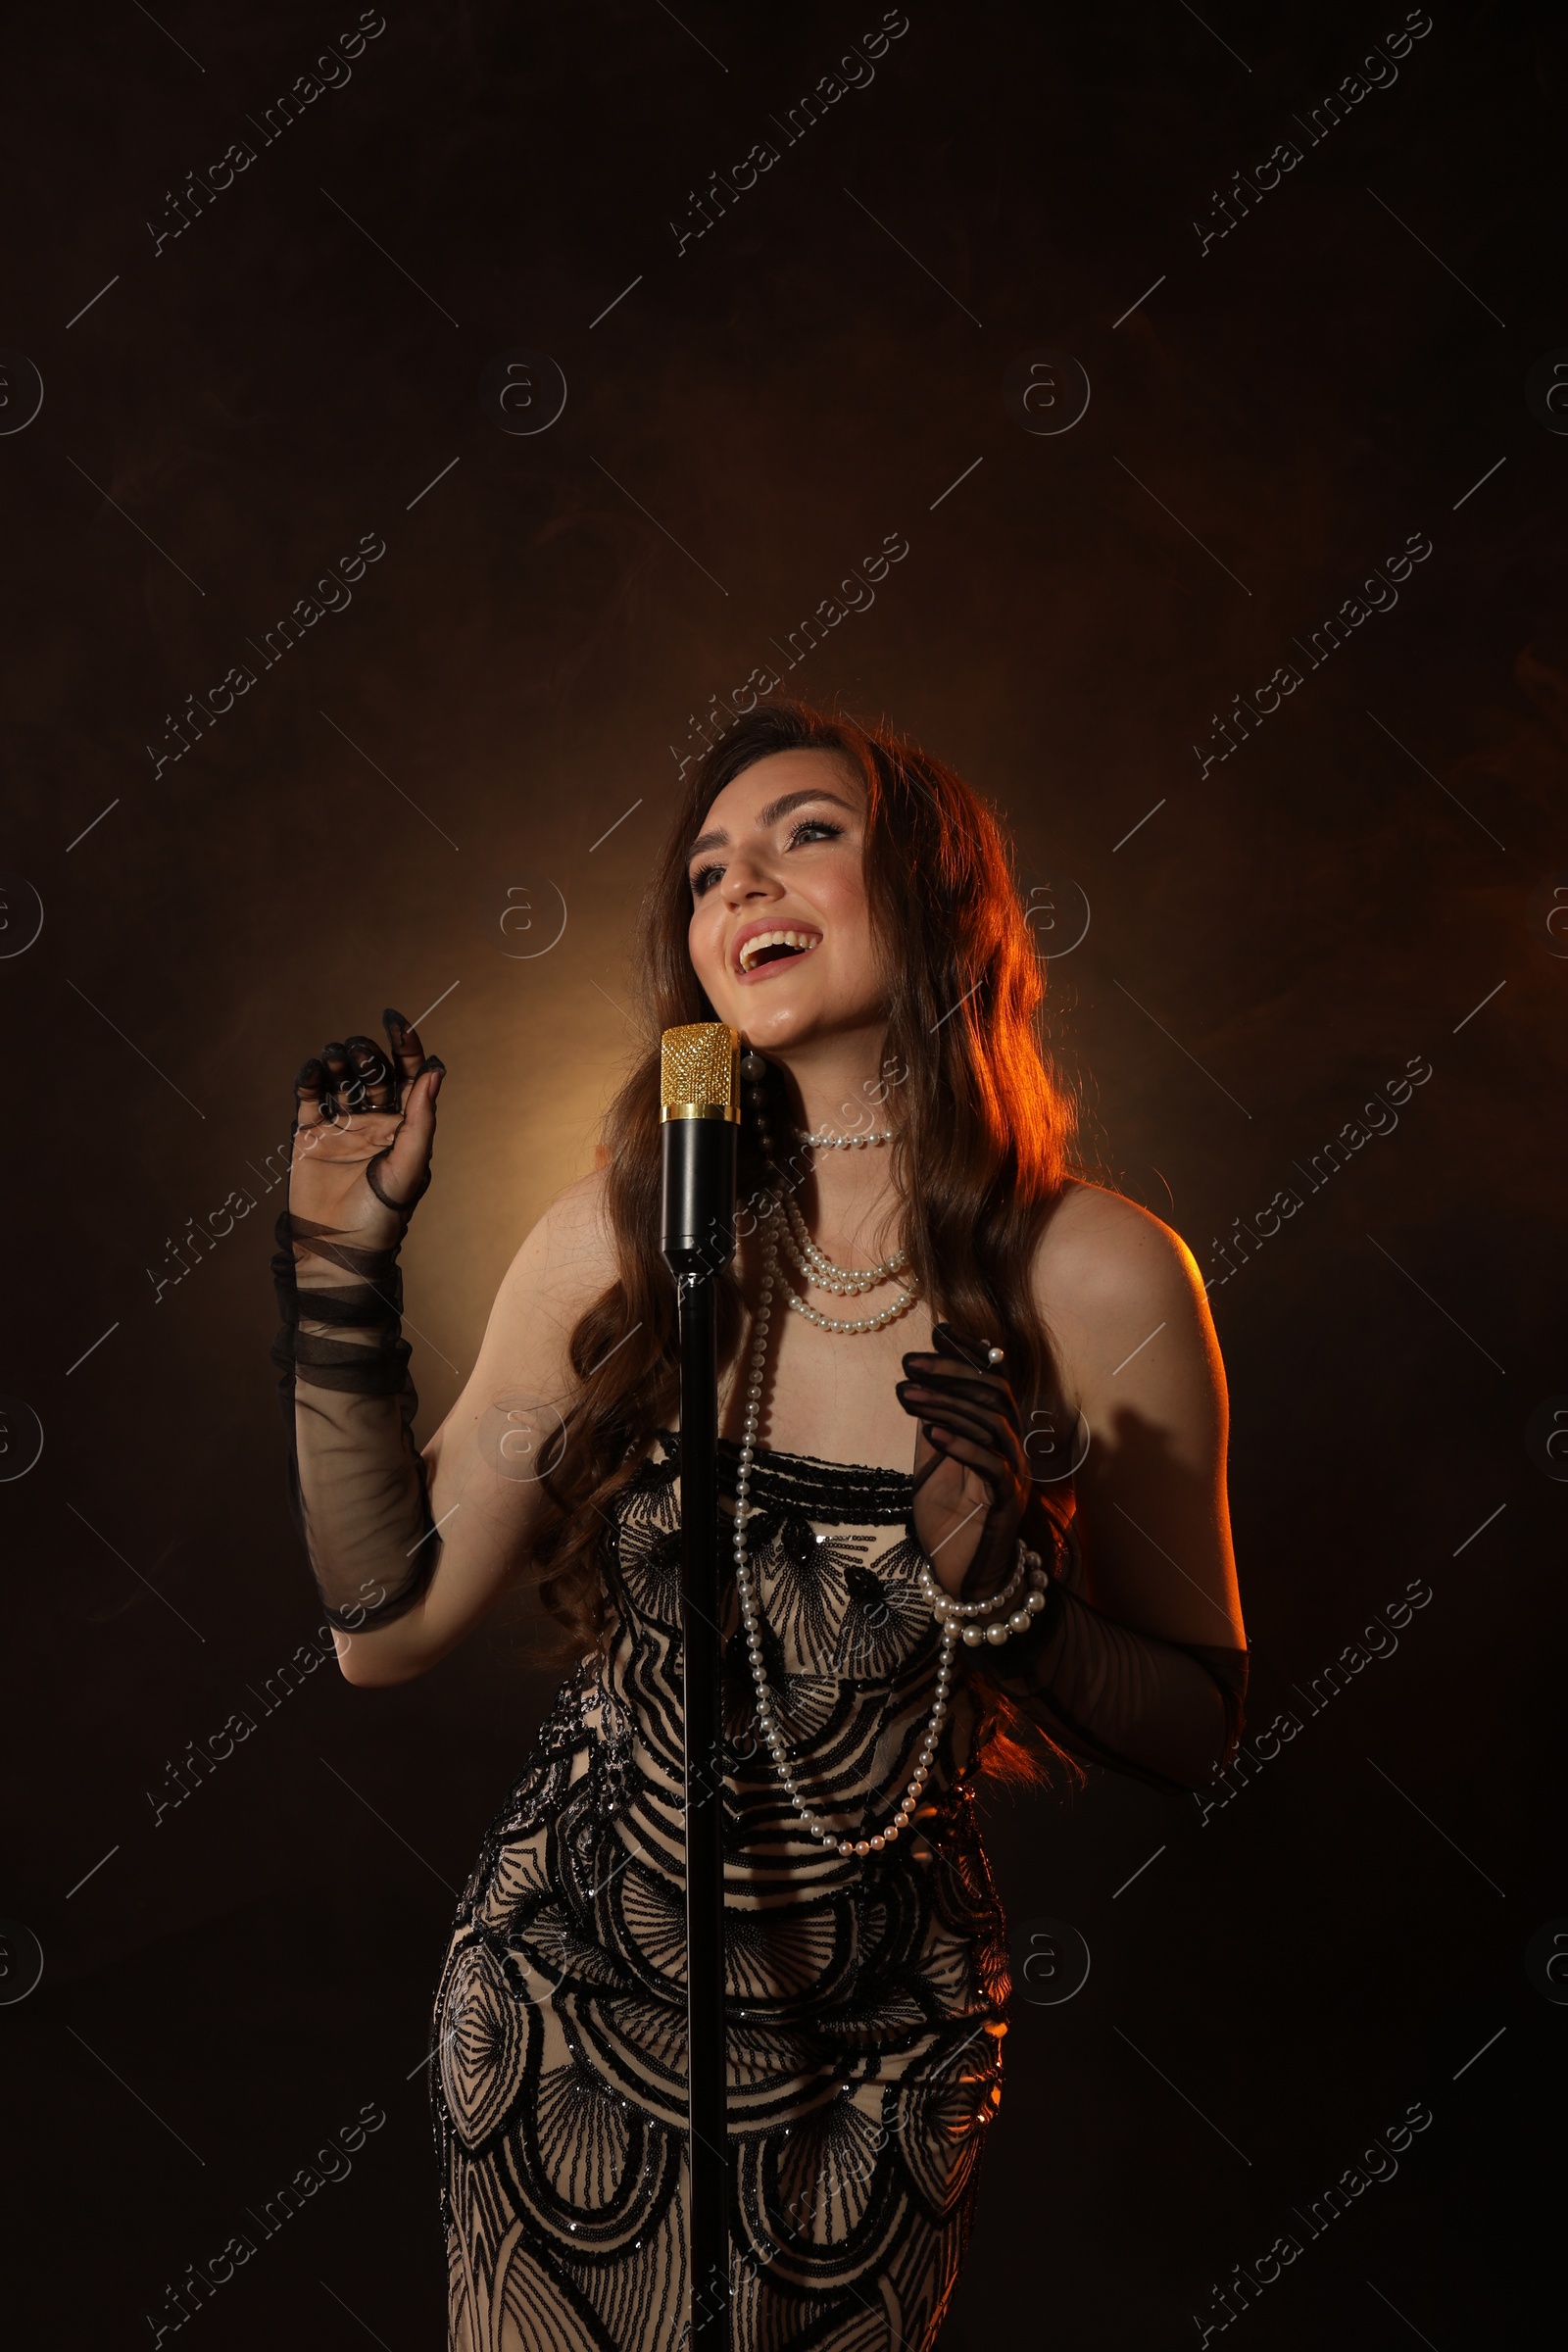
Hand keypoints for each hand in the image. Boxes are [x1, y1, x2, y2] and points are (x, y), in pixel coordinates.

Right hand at [286, 1009, 443, 1254]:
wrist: (337, 1249)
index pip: (408, 1074)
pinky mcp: (310, 1134)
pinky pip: (310, 1098)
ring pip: (341, 1080)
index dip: (404, 1044)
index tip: (394, 1019)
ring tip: (334, 1057)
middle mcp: (375, 1120)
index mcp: (406, 1125)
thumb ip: (420, 1120)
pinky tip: (312, 1072)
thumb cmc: (382, 1216)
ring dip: (339, 1062)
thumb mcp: (409, 1169)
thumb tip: (435, 1071)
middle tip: (358, 1053)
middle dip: (367, 1056)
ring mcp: (342, 1125)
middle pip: (372, 1072)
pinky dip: (310, 1080)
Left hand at [896, 1324, 1029, 1600]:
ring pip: (991, 1425)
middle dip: (951, 1373)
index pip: (992, 1381)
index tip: (938, 1330)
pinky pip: (992, 1467)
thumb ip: (933, 1422)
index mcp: (996, 1435)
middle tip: (908, 1362)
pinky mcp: (1007, 1503)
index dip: (968, 1354)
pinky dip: (961, 1446)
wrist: (960, 1574)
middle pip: (994, 1395)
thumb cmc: (948, 1518)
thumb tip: (918, 1379)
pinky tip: (930, 1433)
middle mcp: (1012, 1449)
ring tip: (905, 1394)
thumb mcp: (931, 1461)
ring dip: (946, 1405)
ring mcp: (1014, 1475)